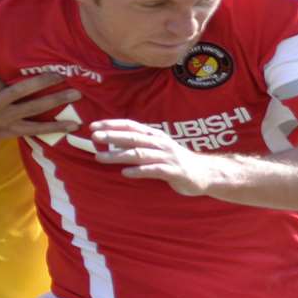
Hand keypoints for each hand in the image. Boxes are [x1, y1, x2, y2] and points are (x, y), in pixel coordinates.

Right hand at [0, 73, 82, 149]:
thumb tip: (17, 68)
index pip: (7, 73)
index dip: (29, 67)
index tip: (49, 55)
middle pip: (23, 89)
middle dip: (47, 81)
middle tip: (67, 73)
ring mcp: (1, 119)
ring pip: (32, 109)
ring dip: (56, 102)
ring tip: (77, 96)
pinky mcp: (6, 132)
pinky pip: (34, 130)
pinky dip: (53, 127)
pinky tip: (71, 125)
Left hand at [90, 119, 218, 195]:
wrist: (204, 173)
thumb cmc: (175, 161)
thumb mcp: (156, 149)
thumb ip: (137, 146)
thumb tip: (112, 144)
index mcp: (154, 136)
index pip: (130, 125)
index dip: (112, 124)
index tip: (93, 126)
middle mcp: (159, 143)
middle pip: (132, 137)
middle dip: (111, 136)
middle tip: (93, 136)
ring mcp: (167, 157)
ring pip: (139, 154)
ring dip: (118, 155)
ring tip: (100, 157)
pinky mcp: (173, 171)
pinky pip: (154, 170)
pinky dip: (139, 171)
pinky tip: (126, 173)